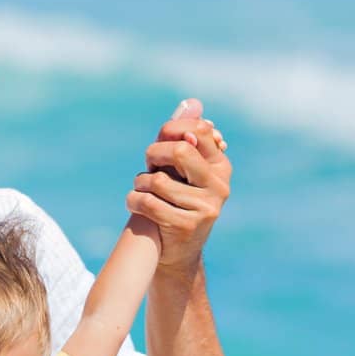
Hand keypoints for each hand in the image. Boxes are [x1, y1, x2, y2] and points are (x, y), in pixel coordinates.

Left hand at [125, 98, 232, 271]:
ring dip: (139, 183)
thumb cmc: (176, 201)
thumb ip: (183, 136)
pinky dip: (133, 201)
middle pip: (180, 151)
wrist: (178, 252)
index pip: (199, 131)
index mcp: (221, 166)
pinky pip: (148, 203)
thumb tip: (192, 103)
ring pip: (158, 181)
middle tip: (148, 164)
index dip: (171, 132)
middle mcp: (219, 186)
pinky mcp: (187, 226)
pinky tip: (134, 203)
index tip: (160, 145)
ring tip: (140, 189)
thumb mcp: (181, 169)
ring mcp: (206, 208)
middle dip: (155, 153)